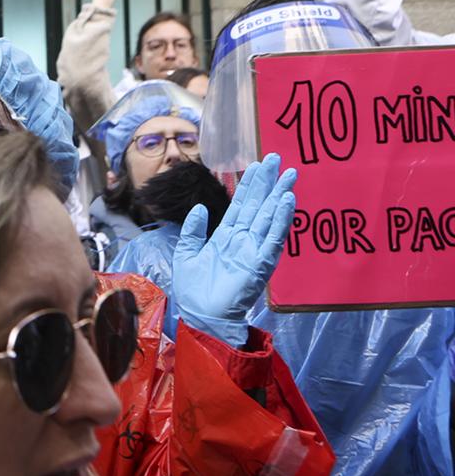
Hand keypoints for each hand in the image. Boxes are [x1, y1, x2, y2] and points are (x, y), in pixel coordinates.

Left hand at [170, 154, 296, 329]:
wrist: (202, 316)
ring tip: (289, 175)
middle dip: (267, 183)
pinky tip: (286, 202)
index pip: (240, 205)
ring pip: (269, 217)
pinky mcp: (260, 263)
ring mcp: (254, 250)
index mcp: (226, 237)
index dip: (249, 185)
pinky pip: (273, 238)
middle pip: (258, 206)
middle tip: (278, 159)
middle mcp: (243, 240)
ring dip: (279, 196)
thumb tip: (199, 208)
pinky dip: (281, 220)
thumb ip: (192, 230)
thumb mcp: (186, 253)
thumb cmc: (195, 290)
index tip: (257, 165)